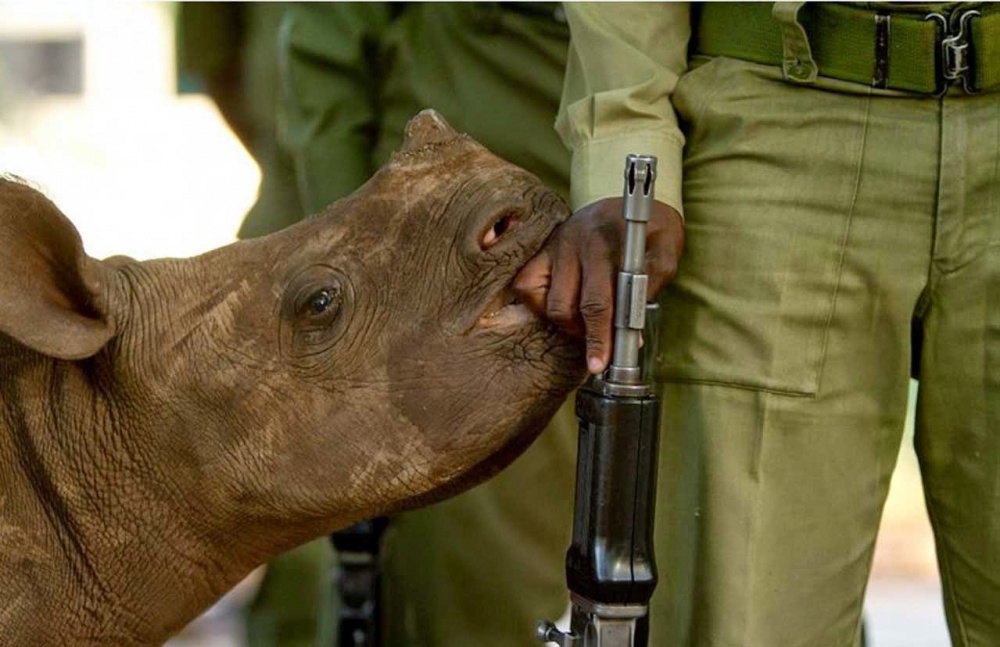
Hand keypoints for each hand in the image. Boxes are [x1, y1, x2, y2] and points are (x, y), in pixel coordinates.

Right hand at [513, 198, 683, 373]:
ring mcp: (554, 247)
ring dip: (568, 324)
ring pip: (549, 303)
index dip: (602, 334)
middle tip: (599, 359)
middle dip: (586, 338)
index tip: (606, 360)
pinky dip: (542, 306)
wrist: (631, 201)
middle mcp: (574, 242)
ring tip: (588, 326)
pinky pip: (527, 287)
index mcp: (605, 241)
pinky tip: (564, 309)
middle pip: (569, 306)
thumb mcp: (667, 245)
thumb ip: (656, 278)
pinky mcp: (541, 251)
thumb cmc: (651, 229)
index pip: (599, 299)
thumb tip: (634, 325)